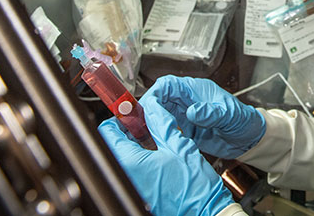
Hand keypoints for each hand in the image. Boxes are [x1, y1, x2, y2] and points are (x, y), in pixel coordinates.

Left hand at [99, 97, 234, 215]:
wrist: (205, 210)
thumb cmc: (195, 186)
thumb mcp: (180, 145)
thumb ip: (162, 123)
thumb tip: (153, 108)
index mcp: (132, 161)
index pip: (108, 131)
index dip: (121, 117)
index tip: (134, 113)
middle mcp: (126, 175)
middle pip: (115, 143)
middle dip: (130, 130)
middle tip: (149, 123)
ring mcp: (132, 185)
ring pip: (124, 156)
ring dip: (137, 143)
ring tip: (157, 138)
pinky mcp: (140, 192)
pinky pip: (132, 169)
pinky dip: (142, 158)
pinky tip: (159, 154)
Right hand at [143, 75, 265, 157]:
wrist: (250, 140)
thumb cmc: (244, 121)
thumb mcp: (230, 115)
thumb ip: (211, 113)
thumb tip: (192, 111)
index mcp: (197, 90)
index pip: (169, 85)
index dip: (155, 93)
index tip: (147, 106)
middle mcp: (188, 101)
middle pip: (159, 99)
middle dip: (148, 110)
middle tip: (142, 125)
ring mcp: (185, 115)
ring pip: (160, 114)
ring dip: (152, 123)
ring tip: (146, 135)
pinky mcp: (185, 130)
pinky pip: (166, 129)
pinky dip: (159, 134)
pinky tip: (156, 143)